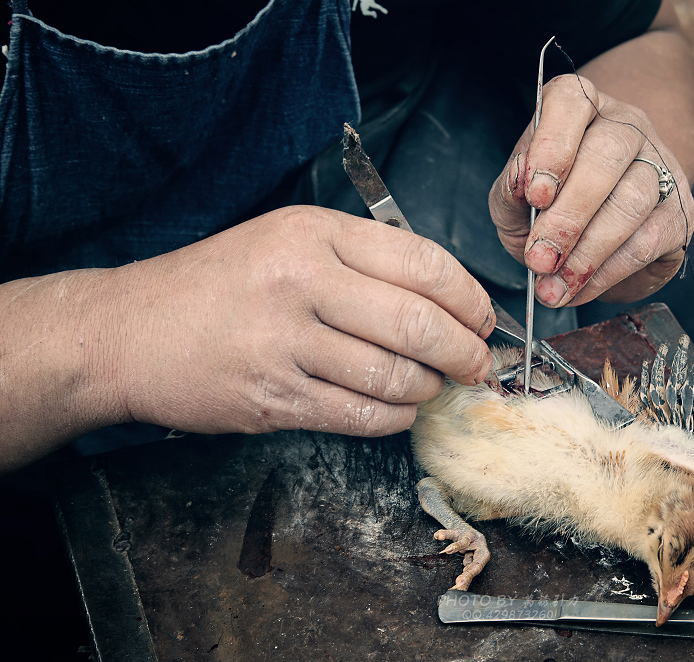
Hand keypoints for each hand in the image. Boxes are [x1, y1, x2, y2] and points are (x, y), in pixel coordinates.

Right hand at [108, 206, 494, 436]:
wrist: (132, 331)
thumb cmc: (217, 285)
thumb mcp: (286, 240)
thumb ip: (362, 259)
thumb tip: (446, 299)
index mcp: (313, 234)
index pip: (424, 263)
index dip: (470, 297)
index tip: (483, 318)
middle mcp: (301, 282)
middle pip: (419, 323)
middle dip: (465, 352)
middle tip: (477, 364)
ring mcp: (285, 344)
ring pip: (396, 376)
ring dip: (430, 388)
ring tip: (432, 385)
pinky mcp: (274, 398)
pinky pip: (362, 415)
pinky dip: (396, 417)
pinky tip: (398, 407)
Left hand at [489, 74, 693, 306]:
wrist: (598, 233)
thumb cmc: (550, 206)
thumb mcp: (515, 199)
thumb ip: (510, 192)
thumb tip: (520, 185)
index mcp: (579, 108)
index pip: (572, 101)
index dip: (553, 146)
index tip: (536, 194)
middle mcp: (625, 127)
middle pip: (606, 156)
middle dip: (568, 216)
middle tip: (539, 259)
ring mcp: (660, 165)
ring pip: (632, 201)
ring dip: (587, 252)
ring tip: (554, 286)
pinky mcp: (679, 211)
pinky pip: (647, 241)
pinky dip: (608, 272)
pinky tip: (581, 288)